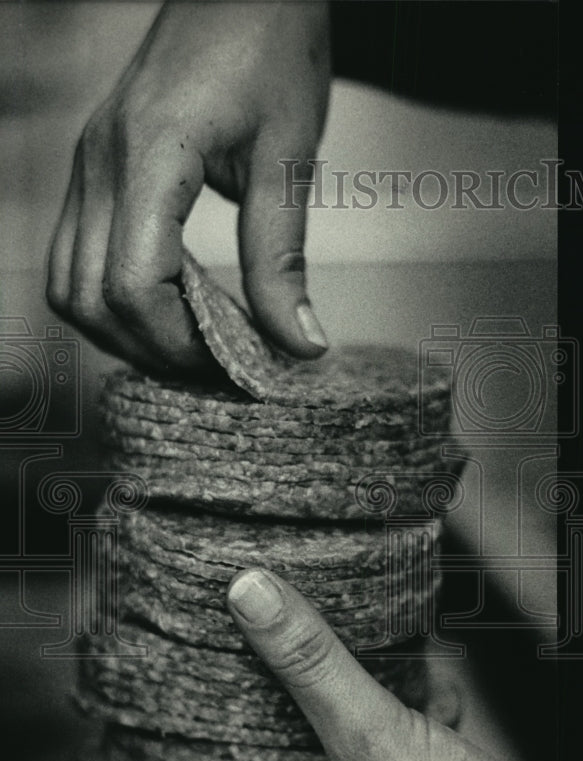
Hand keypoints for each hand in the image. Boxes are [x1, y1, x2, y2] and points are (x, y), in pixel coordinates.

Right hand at [47, 1, 329, 371]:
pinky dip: (116, 299)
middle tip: (219, 367)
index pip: (132, 286)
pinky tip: (172, 303)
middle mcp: (100, 164)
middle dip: (153, 351)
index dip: (179, 344)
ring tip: (194, 342)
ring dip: (125, 332)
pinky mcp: (94, 170)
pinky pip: (77, 258)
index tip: (235, 363)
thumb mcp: (290, 158)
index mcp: (149, 154)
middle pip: (89, 300)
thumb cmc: (272, 48)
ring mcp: (87, 166)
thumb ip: (283, 259)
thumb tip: (299, 345)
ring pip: (69, 287)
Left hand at [82, 568, 556, 760]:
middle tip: (204, 672)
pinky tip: (429, 686)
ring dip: (326, 707)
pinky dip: (391, 718)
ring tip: (335, 661)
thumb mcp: (373, 736)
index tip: (91, 745)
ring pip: (319, 758)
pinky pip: (378, 759)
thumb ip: (310, 664)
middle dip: (229, 721)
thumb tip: (246, 596)